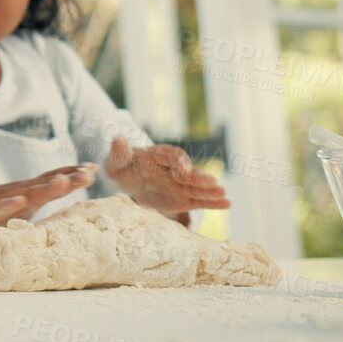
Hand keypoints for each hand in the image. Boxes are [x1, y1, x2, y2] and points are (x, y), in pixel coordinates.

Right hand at [0, 163, 96, 235]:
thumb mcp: (25, 206)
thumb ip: (45, 201)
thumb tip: (75, 206)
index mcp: (31, 191)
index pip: (55, 179)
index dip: (74, 173)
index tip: (95, 168)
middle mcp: (21, 191)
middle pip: (47, 182)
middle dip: (68, 177)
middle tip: (89, 172)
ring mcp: (5, 199)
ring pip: (28, 192)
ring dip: (46, 187)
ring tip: (63, 182)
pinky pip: (0, 207)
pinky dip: (10, 204)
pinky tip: (19, 201)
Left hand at [104, 137, 230, 216]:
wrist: (130, 181)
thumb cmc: (122, 169)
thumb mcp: (115, 161)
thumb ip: (119, 152)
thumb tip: (118, 137)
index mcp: (159, 156)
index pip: (171, 157)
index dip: (178, 163)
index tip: (183, 170)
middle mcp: (174, 169)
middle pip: (189, 172)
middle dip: (199, 178)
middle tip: (213, 184)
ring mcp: (181, 184)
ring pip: (196, 187)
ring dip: (210, 191)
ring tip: (224, 194)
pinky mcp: (184, 198)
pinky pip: (199, 200)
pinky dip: (212, 202)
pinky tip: (227, 204)